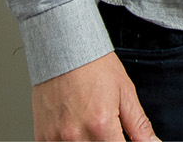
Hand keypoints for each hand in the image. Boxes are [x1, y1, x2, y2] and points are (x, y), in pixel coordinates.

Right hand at [31, 52, 157, 140]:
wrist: (64, 49)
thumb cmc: (94, 66)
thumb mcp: (125, 93)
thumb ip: (139, 125)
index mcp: (101, 125)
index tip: (123, 137)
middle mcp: (76, 135)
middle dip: (108, 141)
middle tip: (110, 129)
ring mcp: (56, 138)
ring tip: (93, 125)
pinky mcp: (42, 136)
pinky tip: (77, 129)